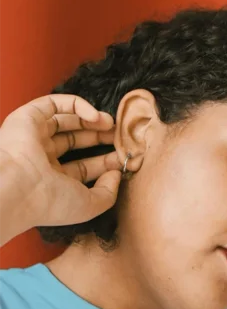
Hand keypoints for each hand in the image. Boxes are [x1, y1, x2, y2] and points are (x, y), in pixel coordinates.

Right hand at [0, 93, 123, 229]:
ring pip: (66, 121)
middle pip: (76, 141)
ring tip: (111, 124)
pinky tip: (96, 116)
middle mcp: (41, 158)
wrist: (19, 188)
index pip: (83, 167)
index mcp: (52, 180)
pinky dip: (77, 105)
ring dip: (91, 120)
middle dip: (100, 137)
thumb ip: (108, 192)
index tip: (126, 157)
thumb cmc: (51, 202)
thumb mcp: (90, 205)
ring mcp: (34, 137)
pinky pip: (54, 103)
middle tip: (120, 136)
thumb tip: (116, 173)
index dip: (106, 161)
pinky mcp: (28, 117)